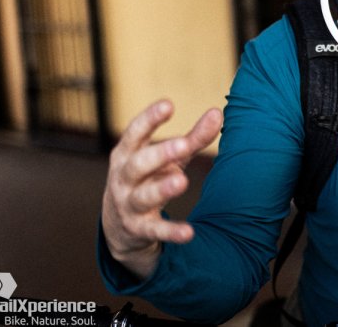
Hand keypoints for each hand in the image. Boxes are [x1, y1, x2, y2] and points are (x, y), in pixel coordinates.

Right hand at [101, 99, 222, 279]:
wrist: (119, 224)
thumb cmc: (148, 177)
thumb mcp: (168, 158)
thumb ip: (193, 137)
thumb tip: (218, 113)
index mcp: (128, 153)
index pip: (135, 132)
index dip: (150, 118)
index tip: (168, 104)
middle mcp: (123, 177)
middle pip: (138, 164)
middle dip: (160, 154)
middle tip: (183, 145)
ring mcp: (128, 204)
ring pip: (143, 196)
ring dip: (162, 189)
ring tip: (182, 181)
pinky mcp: (138, 228)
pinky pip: (154, 230)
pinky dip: (170, 232)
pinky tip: (189, 233)